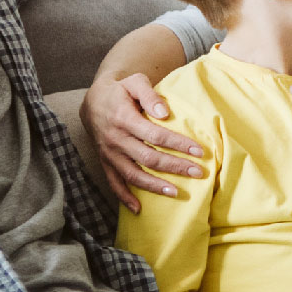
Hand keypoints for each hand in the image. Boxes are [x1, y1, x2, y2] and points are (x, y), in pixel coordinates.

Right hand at [80, 74, 204, 212]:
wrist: (92, 100)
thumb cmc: (120, 90)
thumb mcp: (134, 82)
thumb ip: (150, 95)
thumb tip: (165, 113)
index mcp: (124, 118)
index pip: (155, 135)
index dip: (178, 144)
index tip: (199, 151)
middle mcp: (115, 139)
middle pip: (148, 158)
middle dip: (175, 167)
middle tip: (198, 172)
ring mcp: (108, 153)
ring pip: (132, 174)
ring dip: (155, 186)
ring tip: (176, 192)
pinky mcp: (105, 162)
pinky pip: (113, 183)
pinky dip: (124, 198)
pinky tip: (138, 209)